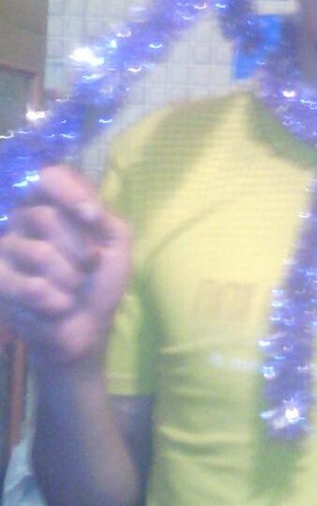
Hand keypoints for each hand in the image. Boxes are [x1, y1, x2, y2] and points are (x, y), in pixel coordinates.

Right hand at [0, 165, 130, 371]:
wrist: (86, 328)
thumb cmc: (100, 281)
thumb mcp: (116, 245)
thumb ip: (106, 218)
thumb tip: (87, 210)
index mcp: (53, 205)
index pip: (49, 177)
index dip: (70, 193)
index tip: (92, 218)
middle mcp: (24, 220)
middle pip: (46, 218)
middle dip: (80, 250)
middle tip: (90, 267)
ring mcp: (6, 250)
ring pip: (39, 254)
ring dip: (70, 280)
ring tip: (73, 290)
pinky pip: (29, 286)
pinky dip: (56, 302)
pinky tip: (58, 306)